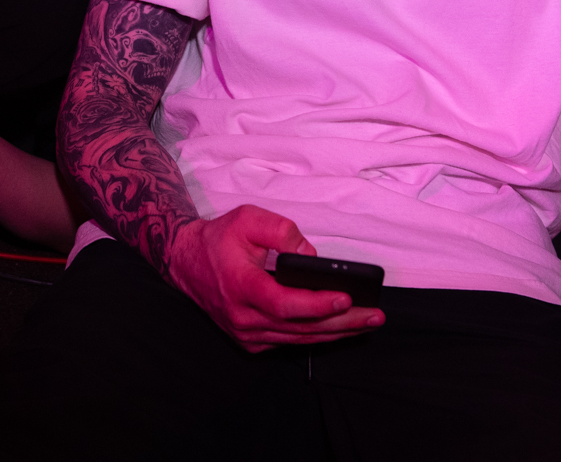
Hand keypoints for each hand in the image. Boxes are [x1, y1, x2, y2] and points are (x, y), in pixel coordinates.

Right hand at [164, 205, 383, 352]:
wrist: (186, 262)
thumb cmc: (219, 239)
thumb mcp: (247, 218)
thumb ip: (282, 231)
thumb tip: (311, 256)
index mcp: (240, 286)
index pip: (284, 303)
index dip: (317, 305)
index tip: (346, 298)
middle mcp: (243, 317)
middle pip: (300, 327)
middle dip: (342, 323)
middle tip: (374, 316)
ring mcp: (246, 334)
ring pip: (299, 339)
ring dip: (336, 333)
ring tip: (367, 323)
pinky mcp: (250, 341)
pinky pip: (290, 341)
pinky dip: (317, 336)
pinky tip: (341, 328)